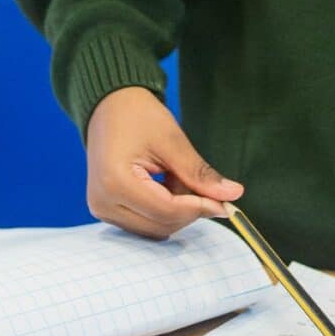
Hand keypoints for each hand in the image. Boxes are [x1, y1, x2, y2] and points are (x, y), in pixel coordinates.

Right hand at [85, 86, 242, 237]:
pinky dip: (164, 210)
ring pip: (153, 228)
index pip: (166, 210)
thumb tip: (232, 194)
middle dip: (190, 211)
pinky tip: (170, 185)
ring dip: (177, 211)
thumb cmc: (139, 116)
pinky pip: (143, 222)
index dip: (199, 208)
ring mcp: (101, 210)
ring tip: (181, 177)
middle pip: (159, 224)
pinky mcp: (106, 210)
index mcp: (116, 183)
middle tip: (209, 188)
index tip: (226, 203)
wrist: (110, 107)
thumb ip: (199, 173)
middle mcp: (103, 204)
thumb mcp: (172, 140)